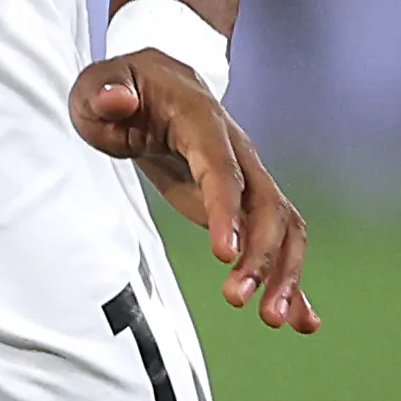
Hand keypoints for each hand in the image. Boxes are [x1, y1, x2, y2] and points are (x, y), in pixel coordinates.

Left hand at [72, 51, 316, 331]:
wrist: (156, 80)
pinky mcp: (246, 203)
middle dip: (259, 255)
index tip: (224, 254)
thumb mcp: (97, 85)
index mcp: (202, 121)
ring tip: (275, 319)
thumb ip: (105, 93)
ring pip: (283, 227)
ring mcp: (248, 177)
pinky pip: (280, 241)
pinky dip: (294, 279)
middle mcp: (238, 151)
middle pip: (265, 205)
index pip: (221, 169)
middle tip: (237, 300)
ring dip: (284, 273)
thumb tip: (118, 100)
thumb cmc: (121, 87)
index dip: (226, 210)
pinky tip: (303, 320)